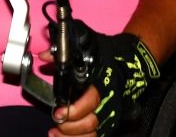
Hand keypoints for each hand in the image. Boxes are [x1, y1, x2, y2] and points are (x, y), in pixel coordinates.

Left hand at [41, 27, 159, 136]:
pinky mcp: (107, 124)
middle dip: (70, 125)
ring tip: (55, 132)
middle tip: (56, 119)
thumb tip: (44, 55)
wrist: (130, 63)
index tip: (57, 112)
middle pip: (90, 123)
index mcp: (102, 84)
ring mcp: (109, 115)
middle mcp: (107, 103)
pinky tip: (60, 136)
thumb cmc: (108, 57)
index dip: (73, 110)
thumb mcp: (87, 48)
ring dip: (71, 136)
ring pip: (92, 134)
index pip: (90, 101)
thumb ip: (63, 53)